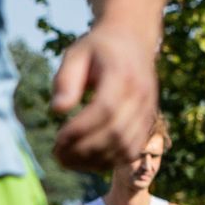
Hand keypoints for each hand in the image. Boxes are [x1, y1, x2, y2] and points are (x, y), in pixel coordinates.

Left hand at [50, 23, 158, 171]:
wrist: (133, 41)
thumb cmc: (98, 49)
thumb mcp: (76, 54)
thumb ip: (66, 80)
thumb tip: (57, 110)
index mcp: (123, 75)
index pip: (105, 109)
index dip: (81, 129)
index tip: (58, 138)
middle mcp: (141, 96)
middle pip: (116, 133)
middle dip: (83, 150)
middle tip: (56, 154)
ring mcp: (148, 112)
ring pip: (125, 148)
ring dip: (93, 161)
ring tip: (66, 160)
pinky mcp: (147, 124)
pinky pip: (130, 153)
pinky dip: (106, 162)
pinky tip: (84, 161)